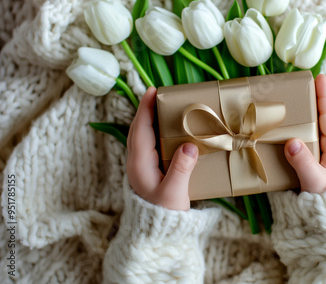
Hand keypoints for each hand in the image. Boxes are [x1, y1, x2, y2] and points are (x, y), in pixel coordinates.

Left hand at [126, 87, 197, 210]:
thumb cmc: (164, 215)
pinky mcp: (146, 172)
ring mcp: (139, 168)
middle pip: (137, 129)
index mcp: (140, 164)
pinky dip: (152, 132)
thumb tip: (189, 146)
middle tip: (158, 94)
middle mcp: (136, 163)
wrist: (155, 235)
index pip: (140, 129)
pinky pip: (146, 144)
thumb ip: (181, 169)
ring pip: (140, 137)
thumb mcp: (174, 193)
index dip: (145, 109)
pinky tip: (164, 132)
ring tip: (160, 108)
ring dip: (148, 120)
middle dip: (145, 110)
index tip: (152, 91)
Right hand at [284, 74, 325, 193]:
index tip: (321, 77)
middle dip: (316, 98)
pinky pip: (310, 135)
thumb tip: (292, 142)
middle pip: (324, 116)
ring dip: (309, 110)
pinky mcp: (316, 159)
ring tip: (297, 97)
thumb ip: (304, 163)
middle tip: (305, 82)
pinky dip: (302, 125)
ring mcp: (325, 152)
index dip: (325, 96)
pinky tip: (292, 122)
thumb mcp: (314, 182)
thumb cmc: (324, 201)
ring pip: (317, 125)